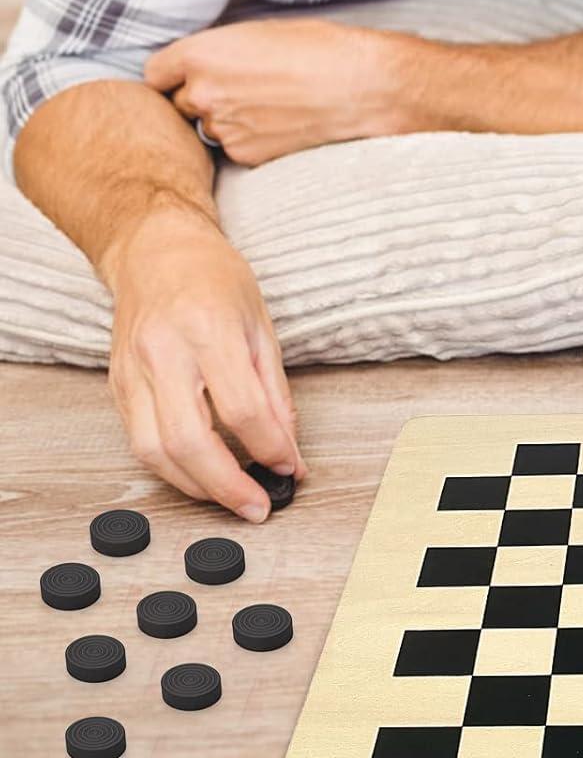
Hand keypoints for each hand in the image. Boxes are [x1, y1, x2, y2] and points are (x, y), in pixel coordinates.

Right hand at [102, 206, 306, 519]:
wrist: (156, 250)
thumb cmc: (214, 279)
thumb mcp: (261, 325)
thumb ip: (274, 390)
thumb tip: (288, 448)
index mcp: (208, 331)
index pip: (241, 409)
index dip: (269, 448)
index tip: (290, 469)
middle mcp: (163, 353)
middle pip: (188, 440)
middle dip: (226, 485)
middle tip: (257, 507)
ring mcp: (132, 371)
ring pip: (153, 450)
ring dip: (194, 486)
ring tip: (231, 497)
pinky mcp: (117, 386)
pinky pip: (138, 440)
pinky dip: (171, 467)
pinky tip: (200, 474)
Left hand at [144, 19, 402, 165]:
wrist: (363, 87)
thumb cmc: (321, 49)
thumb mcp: (261, 33)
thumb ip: (222, 51)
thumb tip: (210, 64)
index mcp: (200, 54)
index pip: (154, 74)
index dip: (173, 76)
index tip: (190, 76)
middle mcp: (203, 93)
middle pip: (179, 104)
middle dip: (202, 99)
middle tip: (242, 91)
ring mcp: (224, 128)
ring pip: (210, 128)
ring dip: (229, 121)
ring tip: (271, 107)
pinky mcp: (247, 155)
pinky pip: (236, 149)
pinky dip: (252, 140)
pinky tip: (283, 125)